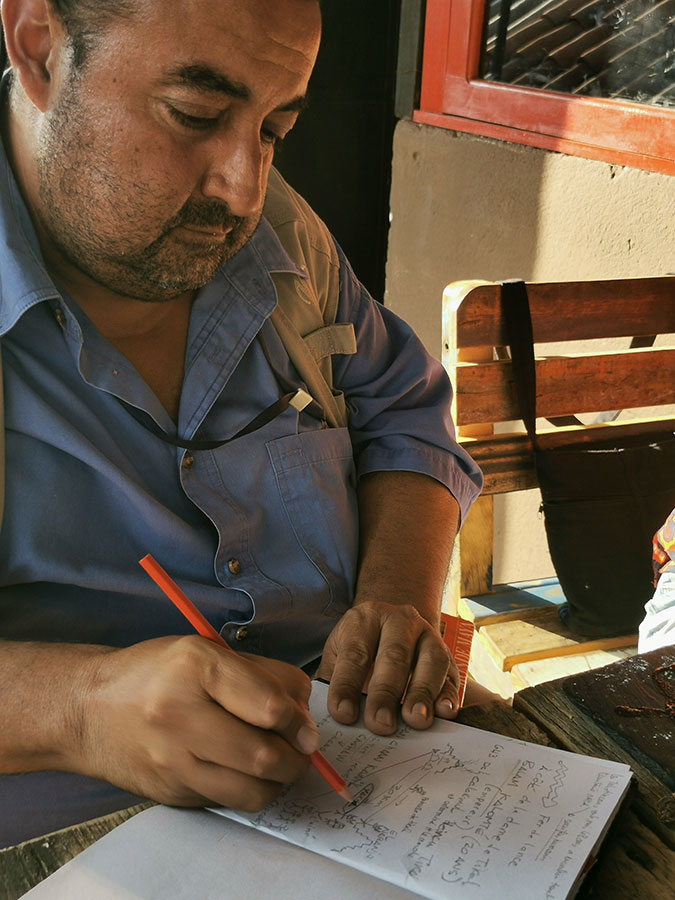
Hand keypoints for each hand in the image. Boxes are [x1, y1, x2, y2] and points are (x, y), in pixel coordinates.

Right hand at [77, 636, 316, 811]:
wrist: (89, 709)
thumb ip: (262, 675)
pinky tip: (245, 770)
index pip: (270, 706)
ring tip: (279, 762)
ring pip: (253, 791)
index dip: (300, 720)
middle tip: (302, 748)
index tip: (306, 725)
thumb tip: (305, 711)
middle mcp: (180, 714)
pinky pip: (229, 801)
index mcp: (196, 666)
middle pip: (265, 756)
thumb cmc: (156, 673)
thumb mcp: (208, 651)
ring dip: (279, 781)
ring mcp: (172, 760)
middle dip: (298, 758)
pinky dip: (249, 790)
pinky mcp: (171, 792)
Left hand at [317, 600, 459, 734]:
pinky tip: (444, 712)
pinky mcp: (448, 656)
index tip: (343, 714)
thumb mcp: (338, 655)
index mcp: (365, 619)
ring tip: (415, 720)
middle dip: (386, 692)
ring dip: (423, 692)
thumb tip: (328, 718)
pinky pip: (452, 675)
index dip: (347, 684)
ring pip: (430, 660)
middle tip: (380, 724)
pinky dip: (449, 695)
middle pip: (394, 655)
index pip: (355, 653)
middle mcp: (400, 621)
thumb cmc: (359, 649)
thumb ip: (333, 682)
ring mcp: (428, 636)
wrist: (391, 626)